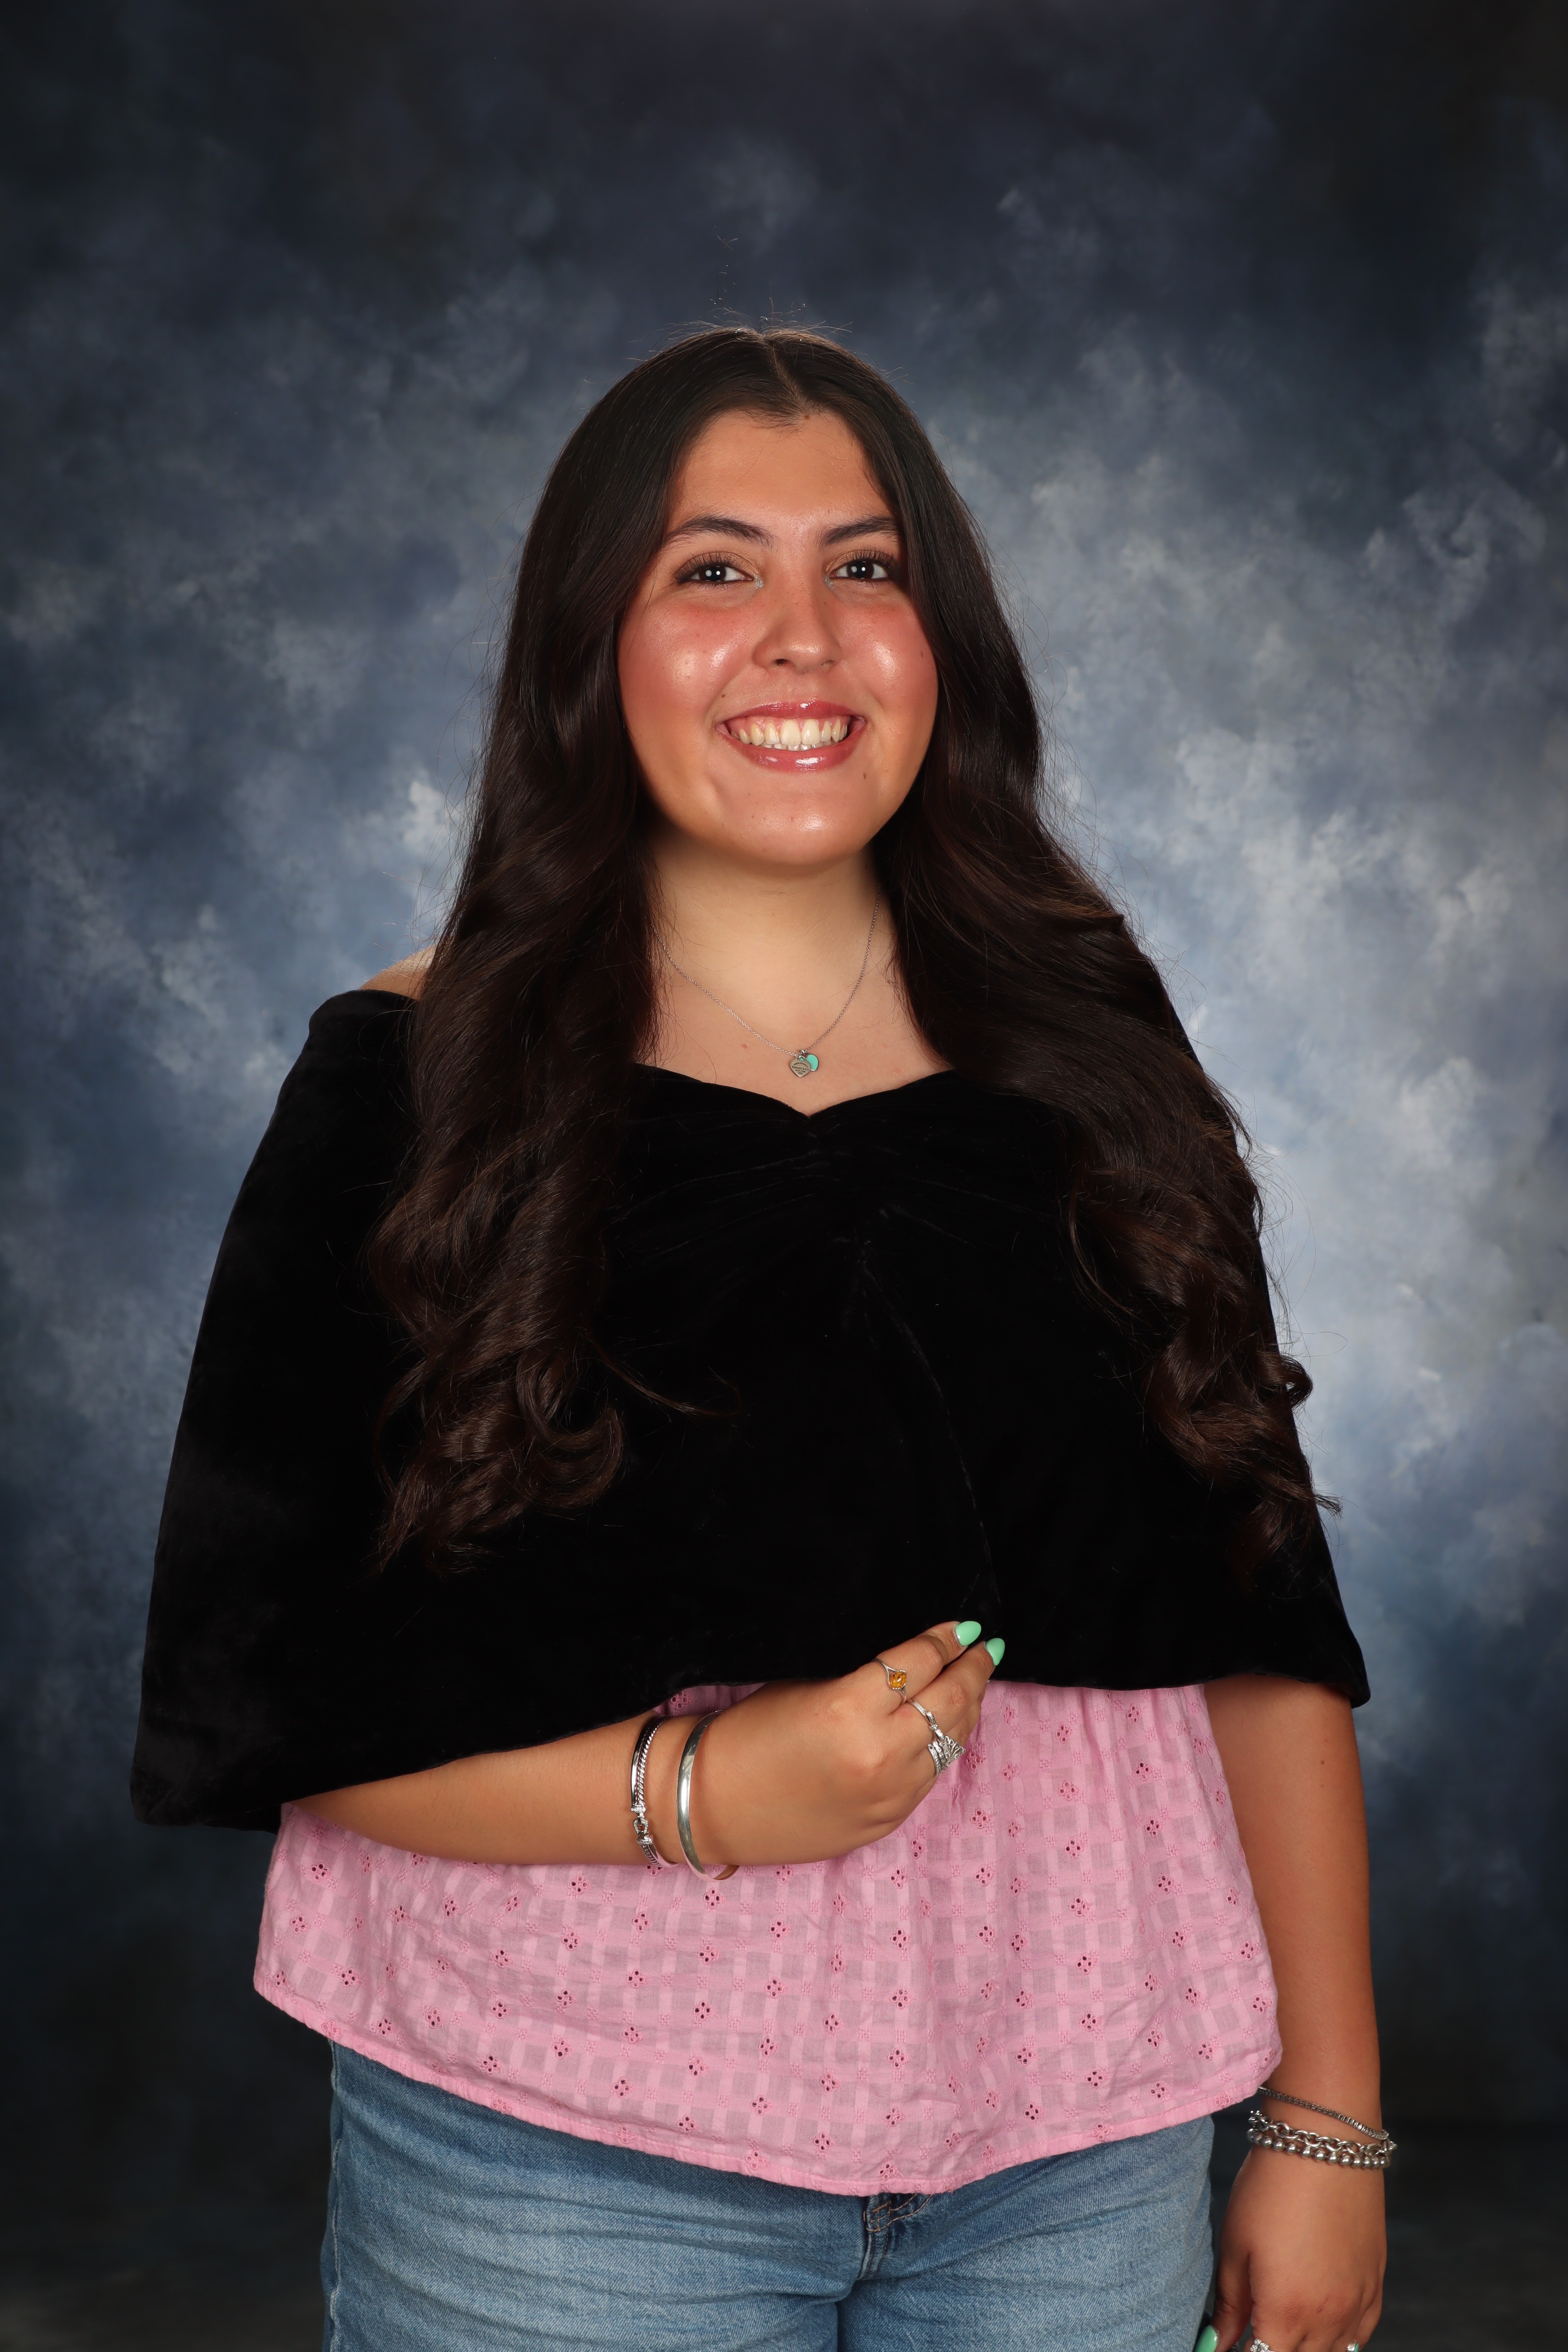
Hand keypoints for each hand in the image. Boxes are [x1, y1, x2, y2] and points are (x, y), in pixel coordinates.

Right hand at [650, 1620, 999, 1866]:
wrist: (711, 1803)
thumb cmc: (749, 1734)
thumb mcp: (808, 1688)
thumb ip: (868, 1681)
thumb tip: (918, 1666)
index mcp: (849, 1709)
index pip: (920, 1662)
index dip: (946, 1638)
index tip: (963, 1625)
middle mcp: (879, 1754)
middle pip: (950, 1700)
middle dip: (973, 1668)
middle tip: (986, 1646)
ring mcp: (889, 1794)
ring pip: (952, 1741)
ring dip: (968, 1707)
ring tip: (976, 1681)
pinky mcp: (887, 1821)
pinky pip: (932, 1776)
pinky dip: (945, 1746)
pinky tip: (949, 1726)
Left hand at [1211, 2148, 1384, 2350]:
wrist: (1326, 2143)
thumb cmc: (1272, 2188)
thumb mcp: (1235, 2244)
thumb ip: (1230, 2304)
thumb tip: (1219, 2343)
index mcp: (1286, 2313)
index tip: (1228, 2345)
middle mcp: (1327, 2319)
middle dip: (1269, 2349)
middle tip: (1250, 2328)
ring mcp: (1357, 2305)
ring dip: (1303, 2347)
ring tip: (1279, 2325)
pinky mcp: (1375, 2286)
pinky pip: (1359, 2336)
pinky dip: (1337, 2340)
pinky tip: (1318, 2324)